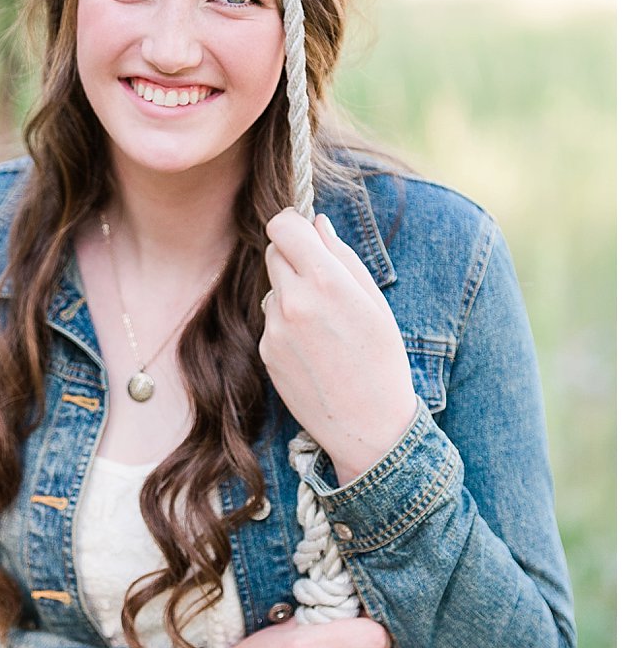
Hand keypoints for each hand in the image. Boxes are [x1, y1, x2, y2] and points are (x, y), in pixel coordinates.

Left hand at [260, 209, 417, 485]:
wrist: (368, 425)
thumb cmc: (382, 359)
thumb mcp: (374, 301)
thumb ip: (342, 256)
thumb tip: (316, 222)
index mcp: (325, 280)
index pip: (283, 225)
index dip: (292, 223)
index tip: (303, 231)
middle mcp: (293, 300)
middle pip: (275, 252)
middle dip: (293, 257)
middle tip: (322, 281)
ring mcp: (274, 328)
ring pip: (273, 289)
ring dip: (290, 294)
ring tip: (325, 326)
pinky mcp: (265, 352)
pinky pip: (271, 321)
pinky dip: (286, 326)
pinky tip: (314, 349)